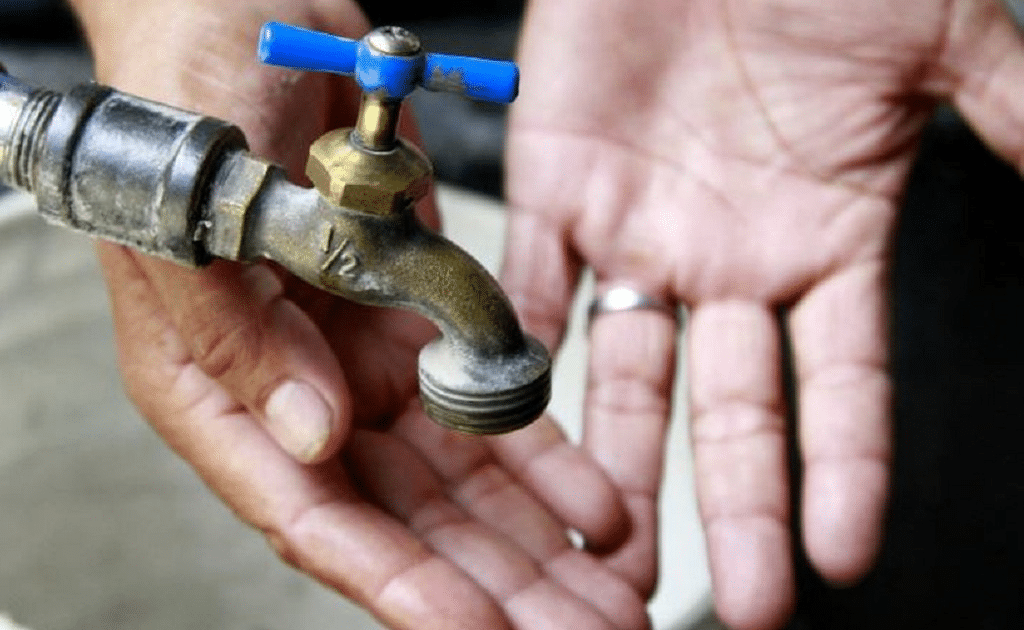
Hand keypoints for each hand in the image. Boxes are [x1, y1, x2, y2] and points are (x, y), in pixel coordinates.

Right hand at [71, 0, 649, 626]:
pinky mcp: (410, 320)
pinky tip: (601, 506)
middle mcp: (291, 391)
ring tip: (611, 596)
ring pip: (454, 481)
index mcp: (217, 385)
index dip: (396, 583)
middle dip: (490, 587)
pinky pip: (484, 403)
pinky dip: (544, 455)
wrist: (234, 7)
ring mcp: (355, 361)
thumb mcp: (195, 210)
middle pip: (399, 521)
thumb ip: (241, 335)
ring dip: (533, 542)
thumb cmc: (183, 96)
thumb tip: (315, 442)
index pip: (308, 514)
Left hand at [504, 0, 1023, 627]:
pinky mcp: (553, 187)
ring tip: (613, 555)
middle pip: (731, 408)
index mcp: (825, 235)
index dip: (845, 469)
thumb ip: (1017, 117)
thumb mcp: (943, 38)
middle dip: (735, 507)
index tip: (844, 556)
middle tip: (739, 602)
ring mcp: (637, 228)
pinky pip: (529, 290)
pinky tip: (520, 437)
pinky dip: (520, 360)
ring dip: (619, 465)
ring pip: (625, 374)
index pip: (842, 383)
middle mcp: (728, 253)